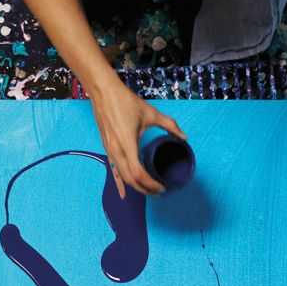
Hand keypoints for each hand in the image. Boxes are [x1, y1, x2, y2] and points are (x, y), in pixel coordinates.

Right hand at [89, 78, 186, 197]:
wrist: (103, 92)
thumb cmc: (126, 101)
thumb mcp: (151, 113)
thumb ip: (169, 125)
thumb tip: (183, 137)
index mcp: (127, 144)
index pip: (139, 174)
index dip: (151, 184)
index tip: (162, 186)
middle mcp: (116, 150)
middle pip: (130, 180)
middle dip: (145, 189)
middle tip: (158, 191)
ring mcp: (109, 151)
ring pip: (121, 177)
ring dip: (135, 187)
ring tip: (147, 191)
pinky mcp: (106, 148)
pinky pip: (113, 170)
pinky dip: (119, 183)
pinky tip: (123, 193)